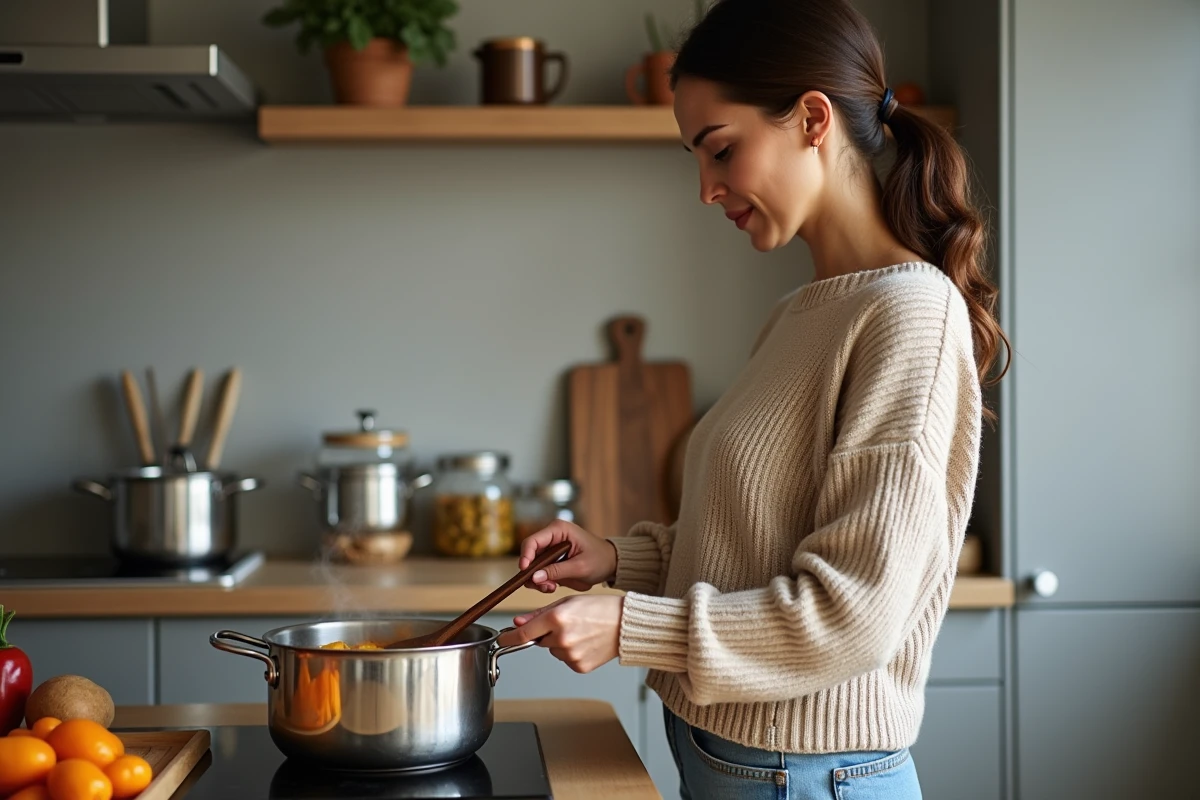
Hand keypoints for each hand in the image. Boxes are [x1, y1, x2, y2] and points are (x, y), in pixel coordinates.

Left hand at [498, 595, 622, 672]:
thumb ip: (539, 614)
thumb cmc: (600, 609)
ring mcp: (570, 655)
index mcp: (556, 619)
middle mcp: (561, 639)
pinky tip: (585, 643)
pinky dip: (572, 653)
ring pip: (554, 651)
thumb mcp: (567, 602)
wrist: (626, 625)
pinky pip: (566, 660)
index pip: (523, 634)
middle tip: (567, 624)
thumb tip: (518, 623)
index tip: (503, 640)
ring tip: (581, 633)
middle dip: (547, 633)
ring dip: (560, 643)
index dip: (509, 638)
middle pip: (540, 641)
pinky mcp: (579, 666)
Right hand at [518, 519, 617, 592]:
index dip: (525, 556)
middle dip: (533, 572)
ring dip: (538, 579)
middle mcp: (551, 536)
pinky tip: (553, 586)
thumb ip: (557, 571)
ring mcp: (550, 548)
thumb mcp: (580, 567)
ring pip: (532, 565)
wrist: (610, 563)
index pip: (532, 541)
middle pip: (530, 554)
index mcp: (558, 530)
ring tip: (552, 587)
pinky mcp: (551, 559)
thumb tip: (534, 577)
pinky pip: (539, 571)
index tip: (525, 572)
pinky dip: (543, 581)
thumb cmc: (600, 560)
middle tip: (544, 586)